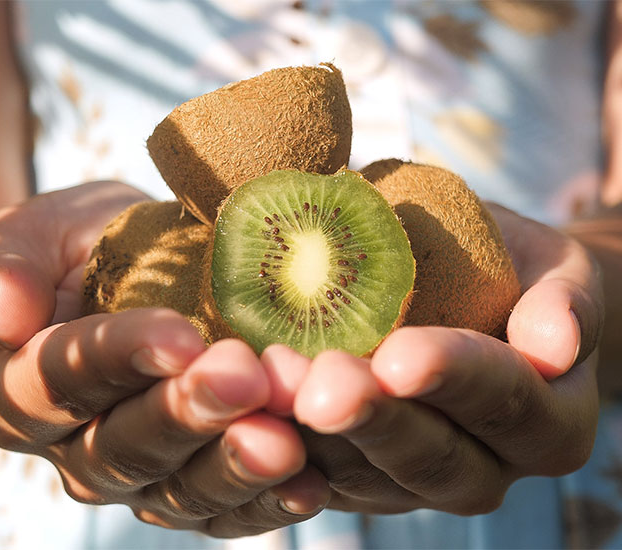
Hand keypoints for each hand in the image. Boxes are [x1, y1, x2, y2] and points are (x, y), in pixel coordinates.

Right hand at [0, 181, 328, 536]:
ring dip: (233, 466)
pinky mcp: (189, 487)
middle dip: (187, 414)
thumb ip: (0, 266)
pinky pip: (223, 509)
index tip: (180, 336)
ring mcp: (136, 475)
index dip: (120, 357)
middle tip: (244, 379)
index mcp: (20, 387)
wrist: (119, 279)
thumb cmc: (75, 252)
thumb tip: (3, 311)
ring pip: (178, 489)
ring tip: (285, 441)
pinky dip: (265, 501)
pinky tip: (309, 483)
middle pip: (125, 445)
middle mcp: (73, 446)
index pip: (62, 378)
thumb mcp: (29, 234)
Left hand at [282, 204, 602, 514]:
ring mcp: (416, 482)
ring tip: (273, 390)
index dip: (454, 379)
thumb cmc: (517, 273)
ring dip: (317, 439)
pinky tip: (249, 415)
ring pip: (366, 475)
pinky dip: (285, 451)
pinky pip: (322, 476)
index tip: (400, 355)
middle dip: (375, 421)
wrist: (481, 303)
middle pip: (431, 458)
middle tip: (322, 386)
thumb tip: (558, 343)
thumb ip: (566, 302)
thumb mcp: (556, 268)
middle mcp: (485, 467)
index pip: (504, 401)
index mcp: (548, 422)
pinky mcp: (362, 479)